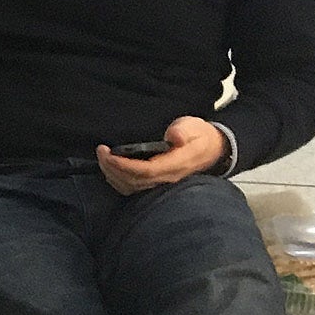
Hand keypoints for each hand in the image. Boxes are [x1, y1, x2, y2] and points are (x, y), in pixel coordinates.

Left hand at [96, 116, 225, 195]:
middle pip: (134, 181)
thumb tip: (174, 136)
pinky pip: (133, 188)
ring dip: (113, 175)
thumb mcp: (194, 126)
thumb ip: (183, 130)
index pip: (146, 171)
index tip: (109, 154)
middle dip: (112, 168)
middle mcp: (167, 178)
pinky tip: (110, 169)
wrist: (213, 149)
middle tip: (101, 152)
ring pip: (131, 187)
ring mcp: (162, 183)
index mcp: (176, 164)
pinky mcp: (156, 183)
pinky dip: (118, 180)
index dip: (124, 165)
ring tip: (102, 158)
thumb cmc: (199, 136)